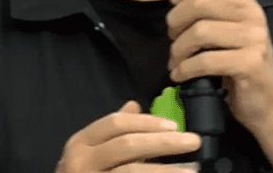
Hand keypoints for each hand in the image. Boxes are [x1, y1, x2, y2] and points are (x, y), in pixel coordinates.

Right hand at [55, 100, 201, 172]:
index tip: (175, 125)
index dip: (147, 122)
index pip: (116, 124)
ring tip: (192, 170)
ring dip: (166, 171)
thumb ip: (112, 130)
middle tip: (193, 141)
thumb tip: (135, 106)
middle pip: (128, 145)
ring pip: (133, 172)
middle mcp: (81, 162)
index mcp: (80, 143)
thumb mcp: (88, 150)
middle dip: (164, 142)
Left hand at [165, 0, 272, 166]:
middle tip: (172, 37)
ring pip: (200, 32)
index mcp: (247, 2)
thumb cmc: (240, 62)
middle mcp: (253, 15)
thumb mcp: (226, 29)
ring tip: (176, 60)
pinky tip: (180, 75)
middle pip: (201, 3)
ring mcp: (254, 39)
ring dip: (178, 49)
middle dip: (176, 20)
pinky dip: (185, 68)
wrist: (267, 101)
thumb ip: (203, 5)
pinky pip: (206, 60)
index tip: (174, 1)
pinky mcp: (249, 63)